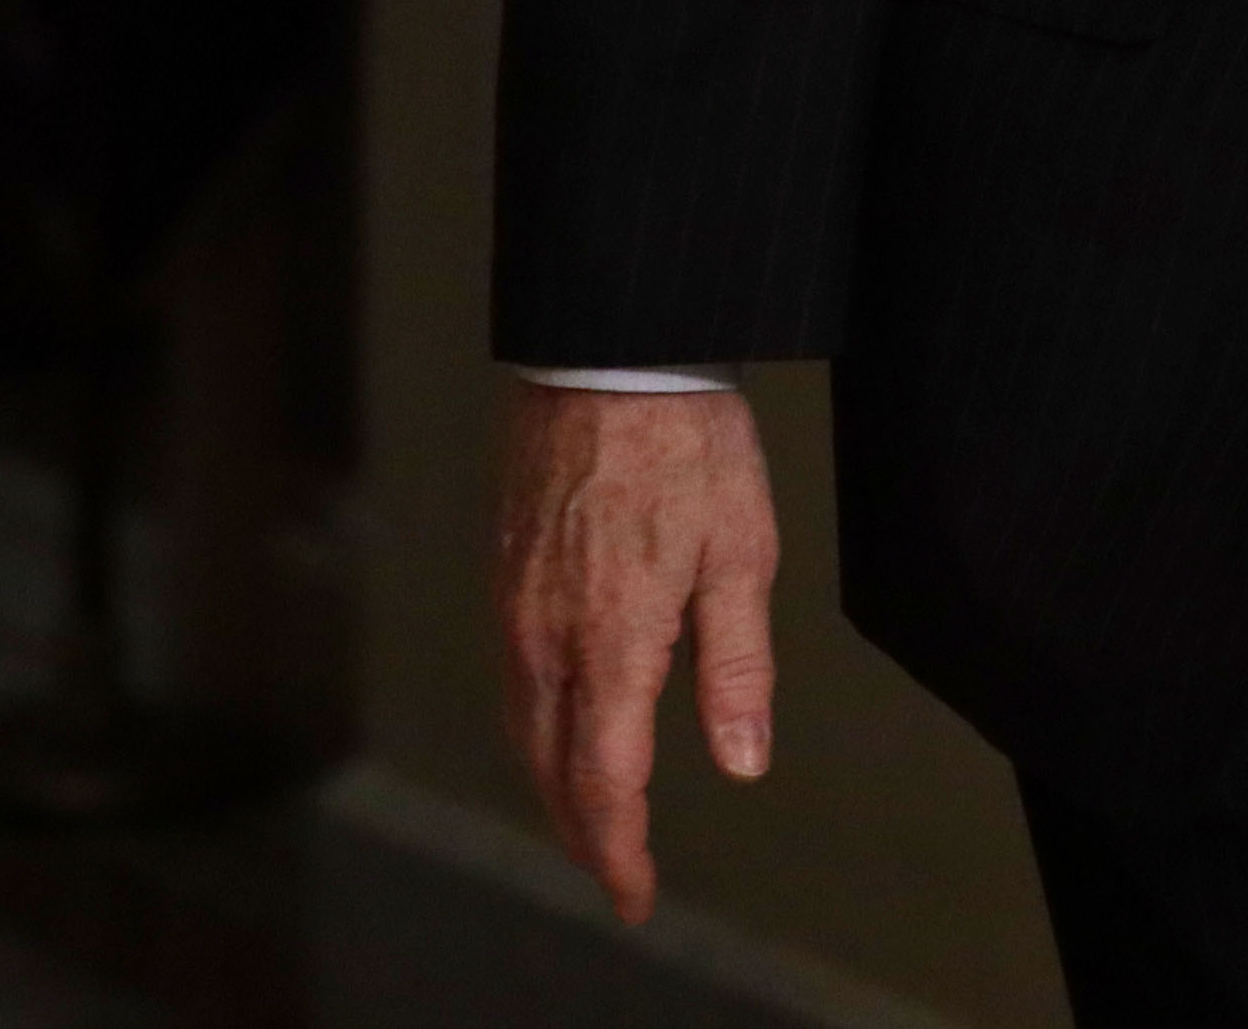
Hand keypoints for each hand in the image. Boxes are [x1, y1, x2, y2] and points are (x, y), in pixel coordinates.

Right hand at [494, 381, 781, 919]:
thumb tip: (741, 762)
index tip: (636, 894)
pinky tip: (561, 729)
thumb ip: (737, 668)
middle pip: (551, 768)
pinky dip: (536, 729)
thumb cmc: (687, 442)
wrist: (612, 353)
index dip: (620, 850)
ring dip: (554, 786)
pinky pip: (515, 679)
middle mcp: (548, 635)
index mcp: (611, 641)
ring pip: (525, 727)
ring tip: (592, 819)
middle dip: (585, 832)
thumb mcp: (741, 553)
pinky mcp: (506, 574)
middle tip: (618, 871)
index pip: (604, 781)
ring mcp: (516, 604)